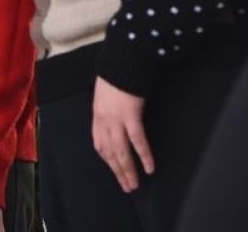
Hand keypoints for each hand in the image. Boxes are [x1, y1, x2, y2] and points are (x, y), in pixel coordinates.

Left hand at [93, 77, 153, 192]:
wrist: (123, 60)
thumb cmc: (116, 74)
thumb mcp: (105, 93)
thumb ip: (108, 108)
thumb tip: (114, 119)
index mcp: (98, 115)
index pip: (99, 144)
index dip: (107, 159)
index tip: (114, 170)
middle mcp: (104, 120)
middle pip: (109, 152)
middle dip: (117, 171)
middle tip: (126, 186)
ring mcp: (116, 119)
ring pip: (120, 151)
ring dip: (128, 170)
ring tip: (134, 184)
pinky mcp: (131, 116)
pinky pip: (137, 141)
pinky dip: (144, 156)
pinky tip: (150, 167)